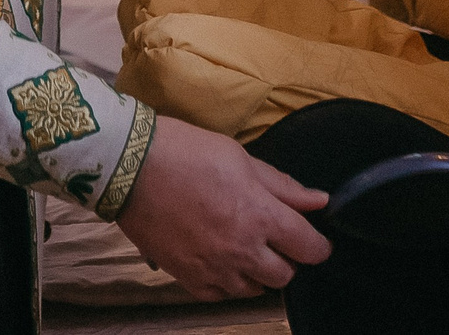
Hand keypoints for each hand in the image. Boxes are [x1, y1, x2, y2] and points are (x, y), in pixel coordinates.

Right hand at [114, 117, 330, 299]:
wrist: (129, 165)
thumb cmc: (185, 152)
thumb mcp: (240, 157)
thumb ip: (282, 186)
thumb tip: (320, 201)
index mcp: (260, 215)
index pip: (310, 248)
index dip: (318, 244)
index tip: (314, 239)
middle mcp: (242, 249)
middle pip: (285, 275)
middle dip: (287, 258)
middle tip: (272, 239)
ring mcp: (213, 267)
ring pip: (253, 289)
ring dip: (256, 272)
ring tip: (241, 247)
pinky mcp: (187, 277)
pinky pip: (219, 295)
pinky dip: (225, 282)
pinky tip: (217, 260)